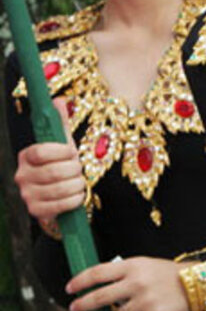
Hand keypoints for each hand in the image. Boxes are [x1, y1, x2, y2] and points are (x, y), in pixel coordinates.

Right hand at [14, 99, 85, 220]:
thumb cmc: (61, 165)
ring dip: (77, 184)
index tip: (71, 152)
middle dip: (75, 170)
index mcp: (27, 156)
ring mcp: (27, 195)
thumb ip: (60, 123)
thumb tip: (59, 99)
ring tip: (78, 182)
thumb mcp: (62, 143)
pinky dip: (75, 199)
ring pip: (60, 188)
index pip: (41, 151)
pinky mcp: (35, 211)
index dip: (62, 152)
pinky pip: (61, 205)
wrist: (58, 195)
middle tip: (78, 169)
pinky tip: (76, 195)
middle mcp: (22, 175)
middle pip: (54, 172)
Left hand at [67, 257, 190, 310]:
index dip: (81, 280)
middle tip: (75, 308)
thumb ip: (123, 274)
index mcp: (133, 266)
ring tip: (143, 304)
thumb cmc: (168, 274)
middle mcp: (136, 282)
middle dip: (83, 303)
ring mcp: (144, 300)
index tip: (70, 287)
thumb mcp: (145, 265)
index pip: (98, 272)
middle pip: (100, 296)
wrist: (197, 283)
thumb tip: (97, 288)